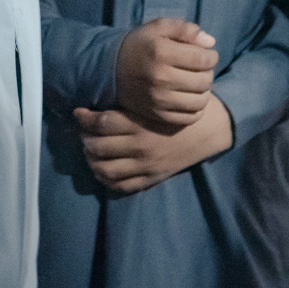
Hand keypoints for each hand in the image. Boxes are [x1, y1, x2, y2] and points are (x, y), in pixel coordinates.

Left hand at [76, 94, 234, 195]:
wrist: (209, 130)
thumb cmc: (180, 110)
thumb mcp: (156, 101)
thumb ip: (131, 104)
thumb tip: (100, 102)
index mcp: (141, 124)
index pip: (101, 123)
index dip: (84, 118)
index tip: (79, 112)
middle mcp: (140, 147)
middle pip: (97, 147)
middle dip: (84, 138)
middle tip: (83, 132)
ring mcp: (145, 166)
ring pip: (104, 169)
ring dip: (91, 160)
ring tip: (89, 150)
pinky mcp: (151, 178)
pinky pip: (121, 185)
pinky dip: (105, 179)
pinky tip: (102, 168)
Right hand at [113, 18, 217, 132]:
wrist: (112, 69)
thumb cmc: (142, 45)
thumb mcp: (159, 27)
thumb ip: (185, 29)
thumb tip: (210, 43)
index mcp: (160, 52)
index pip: (203, 59)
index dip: (211, 56)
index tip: (207, 55)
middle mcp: (159, 77)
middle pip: (204, 80)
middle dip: (208, 73)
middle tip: (201, 69)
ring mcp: (157, 99)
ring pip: (200, 101)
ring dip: (204, 91)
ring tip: (197, 83)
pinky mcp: (157, 114)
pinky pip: (190, 117)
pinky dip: (196, 108)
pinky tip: (190, 97)